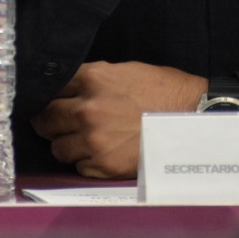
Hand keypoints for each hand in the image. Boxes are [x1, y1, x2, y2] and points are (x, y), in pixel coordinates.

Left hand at [30, 61, 205, 178]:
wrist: (192, 118)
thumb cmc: (163, 91)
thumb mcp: (125, 71)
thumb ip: (93, 79)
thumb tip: (68, 89)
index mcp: (93, 79)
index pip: (51, 87)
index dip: (49, 95)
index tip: (47, 101)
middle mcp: (88, 109)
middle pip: (46, 118)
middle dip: (48, 121)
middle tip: (55, 123)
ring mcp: (94, 139)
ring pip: (57, 147)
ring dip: (66, 144)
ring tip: (84, 140)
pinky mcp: (103, 165)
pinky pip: (78, 166)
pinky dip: (86, 161)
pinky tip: (102, 152)